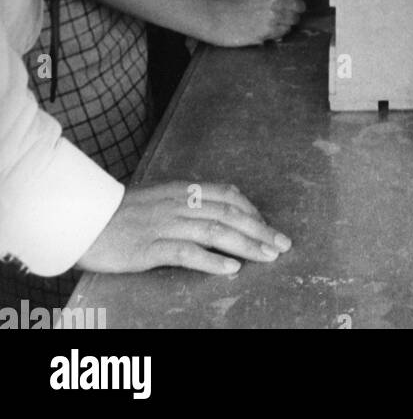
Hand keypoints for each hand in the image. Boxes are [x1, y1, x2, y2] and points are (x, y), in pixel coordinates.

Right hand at [77, 180, 291, 275]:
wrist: (82, 219)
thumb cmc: (118, 214)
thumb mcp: (158, 201)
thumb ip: (185, 204)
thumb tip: (214, 213)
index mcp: (181, 191)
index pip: (227, 195)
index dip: (252, 210)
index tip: (268, 226)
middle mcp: (178, 205)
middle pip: (229, 214)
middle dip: (260, 229)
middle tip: (282, 244)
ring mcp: (164, 225)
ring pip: (214, 231)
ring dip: (246, 244)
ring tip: (267, 256)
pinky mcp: (149, 247)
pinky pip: (186, 252)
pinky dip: (211, 260)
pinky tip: (229, 268)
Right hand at [206, 0, 305, 46]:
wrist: (220, 18)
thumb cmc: (236, 2)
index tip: (294, 1)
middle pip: (300, 7)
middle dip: (294, 10)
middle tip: (286, 13)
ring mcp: (273, 15)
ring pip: (294, 20)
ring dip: (287, 22)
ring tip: (276, 21)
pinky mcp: (269, 30)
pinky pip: (284, 32)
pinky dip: (280, 31)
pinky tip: (270, 28)